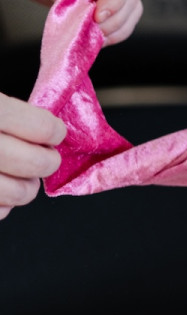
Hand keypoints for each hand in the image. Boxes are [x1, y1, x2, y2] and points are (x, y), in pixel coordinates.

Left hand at [0, 0, 141, 44]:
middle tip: (95, 31)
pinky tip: (96, 37)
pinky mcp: (104, 1)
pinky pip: (119, 19)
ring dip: (117, 28)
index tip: (98, 16)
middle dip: (116, 18)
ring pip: (130, 10)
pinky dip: (111, 32)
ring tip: (96, 37)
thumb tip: (86, 19)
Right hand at [0, 93, 65, 219]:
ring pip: (18, 193)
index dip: (53, 132)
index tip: (54, 133)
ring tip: (19, 175)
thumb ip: (10, 110)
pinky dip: (2, 204)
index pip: (41, 127)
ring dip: (26, 187)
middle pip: (35, 163)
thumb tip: (48, 125)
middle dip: (47, 161)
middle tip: (42, 156)